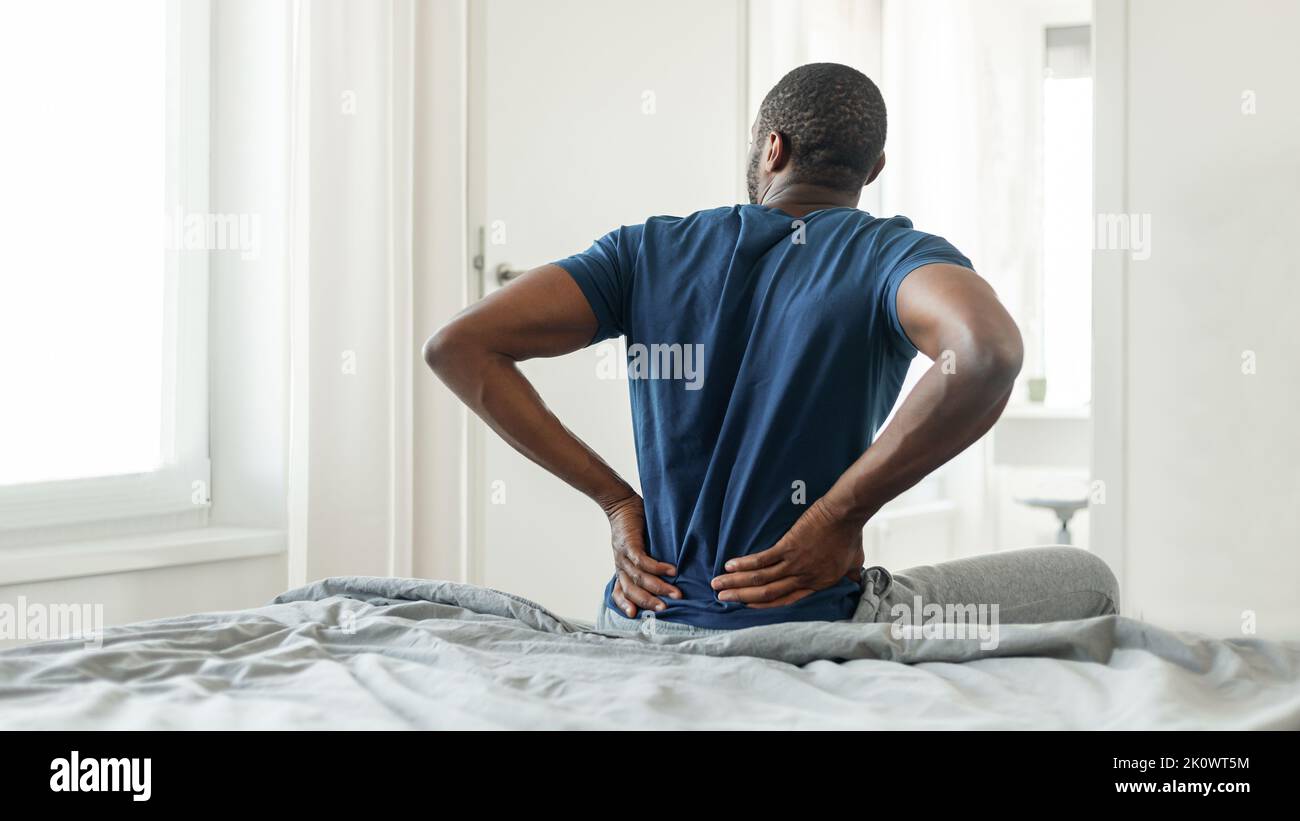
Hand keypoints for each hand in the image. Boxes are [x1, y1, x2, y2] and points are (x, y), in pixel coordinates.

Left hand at [603, 493, 680, 616]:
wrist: (621, 503)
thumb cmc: (633, 526)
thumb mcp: (636, 548)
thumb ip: (646, 562)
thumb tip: (670, 575)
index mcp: (622, 569)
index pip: (620, 592)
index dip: (625, 605)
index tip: (635, 616)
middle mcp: (621, 565)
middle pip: (632, 590)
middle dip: (649, 601)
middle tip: (666, 610)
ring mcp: (623, 555)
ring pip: (639, 578)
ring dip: (658, 587)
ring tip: (676, 594)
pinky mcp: (629, 544)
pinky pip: (643, 560)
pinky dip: (658, 567)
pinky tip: (671, 570)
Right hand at [710, 497, 864, 607]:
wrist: (845, 515)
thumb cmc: (851, 536)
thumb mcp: (854, 562)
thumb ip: (850, 575)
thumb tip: (855, 581)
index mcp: (817, 584)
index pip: (787, 600)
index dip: (765, 605)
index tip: (747, 605)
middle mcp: (803, 578)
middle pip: (768, 594)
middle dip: (742, 598)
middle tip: (723, 599)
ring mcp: (794, 563)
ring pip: (760, 580)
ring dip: (737, 584)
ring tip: (717, 585)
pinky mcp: (787, 547)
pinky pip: (762, 560)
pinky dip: (744, 565)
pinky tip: (729, 566)